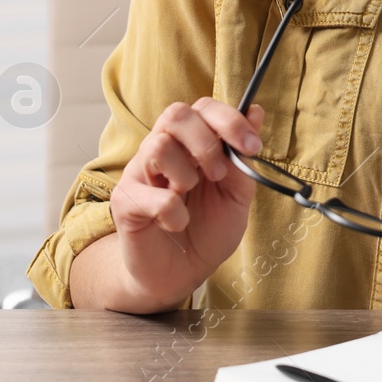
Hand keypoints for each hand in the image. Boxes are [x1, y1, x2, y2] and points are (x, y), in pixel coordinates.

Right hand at [109, 97, 265, 307]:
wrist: (181, 274)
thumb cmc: (208, 230)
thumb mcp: (237, 194)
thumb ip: (243, 157)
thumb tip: (255, 112)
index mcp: (191, 143)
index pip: (203, 108)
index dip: (230, 120)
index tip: (251, 147)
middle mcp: (162, 150)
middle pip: (175, 115)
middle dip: (206, 142)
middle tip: (217, 174)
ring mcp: (140, 174)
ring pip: (158, 146)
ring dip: (186, 174)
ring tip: (190, 196)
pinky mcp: (125, 202)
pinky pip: (149, 194)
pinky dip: (172, 212)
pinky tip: (177, 223)